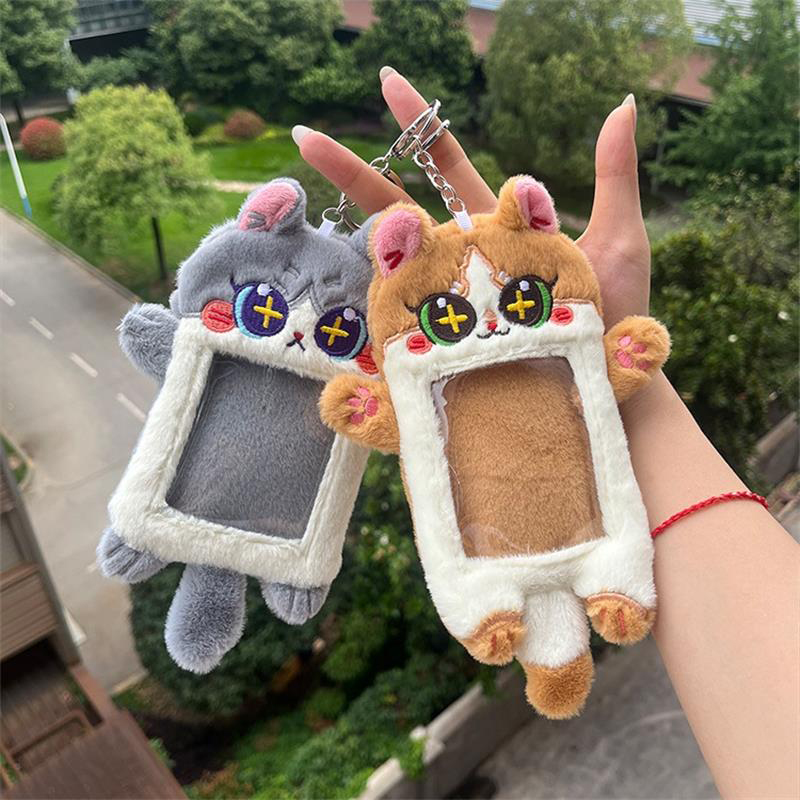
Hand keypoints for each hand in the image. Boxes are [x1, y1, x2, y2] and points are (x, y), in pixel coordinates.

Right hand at [293, 69, 649, 326]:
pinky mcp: (441, 349)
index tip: (388, 82)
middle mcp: (461, 264)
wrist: (615, 388)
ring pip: (387, 270)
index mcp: (494, 230)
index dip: (417, 125)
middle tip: (306, 137)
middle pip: (396, 213)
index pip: (446, 169)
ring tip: (296, 224)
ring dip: (351, 249)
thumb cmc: (614, 314)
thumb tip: (625, 103)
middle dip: (351, 173)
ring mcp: (446, 307)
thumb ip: (613, 176)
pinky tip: (328, 313)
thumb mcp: (619, 239)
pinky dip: (363, 320)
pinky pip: (395, 332)